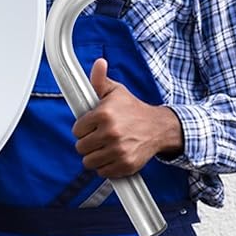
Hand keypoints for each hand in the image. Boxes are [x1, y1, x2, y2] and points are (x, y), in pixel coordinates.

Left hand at [72, 58, 183, 178]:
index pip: (77, 130)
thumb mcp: (116, 91)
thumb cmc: (133, 109)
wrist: (159, 127)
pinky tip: (111, 155)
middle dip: (87, 142)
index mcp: (104, 114)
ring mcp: (118, 150)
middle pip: (81, 147)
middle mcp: (110, 133)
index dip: (82, 128)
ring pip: (89, 161)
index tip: (89, 126)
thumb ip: (100, 79)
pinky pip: (102, 172)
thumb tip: (98, 64)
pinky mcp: (126, 164)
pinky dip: (104, 166)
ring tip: (102, 146)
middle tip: (96, 136)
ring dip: (93, 155)